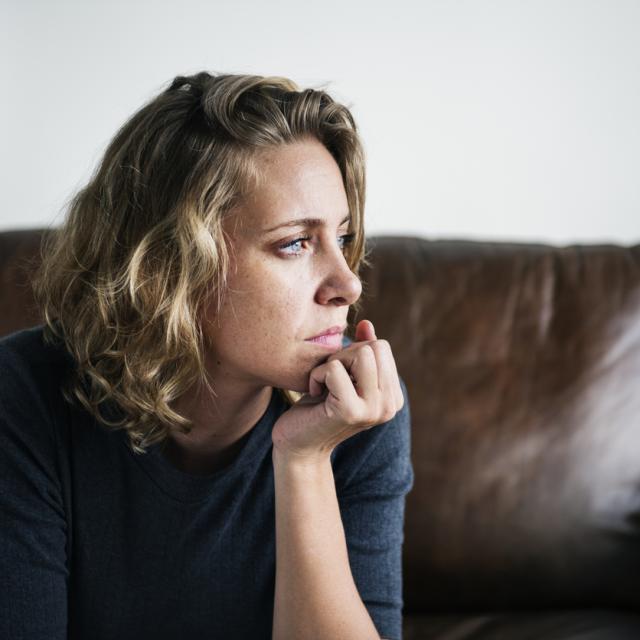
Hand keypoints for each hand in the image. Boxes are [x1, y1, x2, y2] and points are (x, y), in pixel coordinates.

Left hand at [271, 319, 403, 463]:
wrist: (298, 445)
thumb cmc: (318, 407)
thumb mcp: (343, 375)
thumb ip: (360, 351)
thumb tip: (367, 324)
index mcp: (393, 397)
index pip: (382, 347)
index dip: (353, 352)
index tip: (340, 376)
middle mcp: (390, 405)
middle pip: (374, 347)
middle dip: (345, 354)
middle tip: (330, 379)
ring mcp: (373, 410)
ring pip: (361, 353)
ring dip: (333, 362)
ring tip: (325, 384)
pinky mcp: (351, 412)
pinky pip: (334, 369)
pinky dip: (317, 375)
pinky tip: (315, 394)